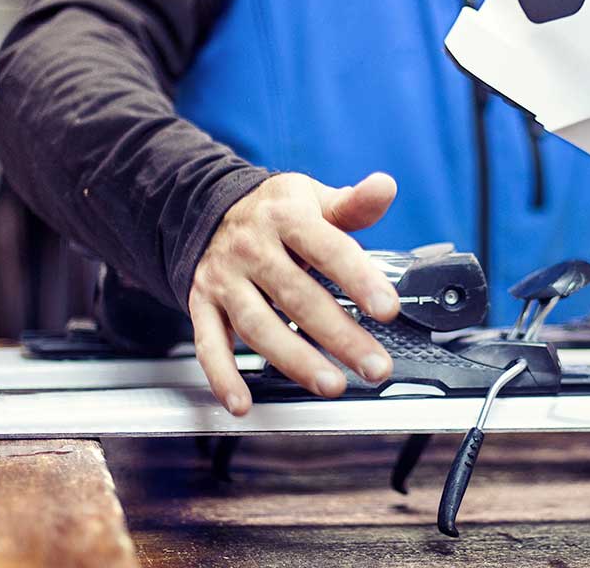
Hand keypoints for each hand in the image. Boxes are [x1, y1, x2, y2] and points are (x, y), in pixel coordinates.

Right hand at [189, 172, 400, 414]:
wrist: (207, 207)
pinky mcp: (202, 304)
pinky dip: (222, 376)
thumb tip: (384, 186)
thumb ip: (353, 203)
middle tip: (375, 365)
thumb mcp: (314, 198)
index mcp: (285, 217)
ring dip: (295, 360)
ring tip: (332, 384)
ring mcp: (224, 279)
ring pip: (259, 325)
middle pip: (298, 296)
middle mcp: (251, 248)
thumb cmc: (275, 211)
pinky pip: (208, 344)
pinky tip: (243, 403)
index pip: (327, 248)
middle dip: (340, 335)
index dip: (359, 278)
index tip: (388, 307)